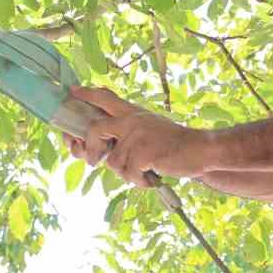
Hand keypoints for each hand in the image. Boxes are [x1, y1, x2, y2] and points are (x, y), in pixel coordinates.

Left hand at [64, 85, 212, 187]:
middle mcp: (131, 120)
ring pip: (113, 161)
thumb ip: (126, 129)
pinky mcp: (143, 153)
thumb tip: (99, 146)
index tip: (72, 92)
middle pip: (94, 129)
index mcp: (132, 112)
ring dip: (126, 172)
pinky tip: (150, 176)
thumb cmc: (172, 142)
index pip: (104, 97)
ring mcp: (137, 136)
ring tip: (144, 170)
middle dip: (89, 148)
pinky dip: (138, 180)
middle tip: (91, 160)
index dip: (86, 94)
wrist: (200, 149)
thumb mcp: (149, 125)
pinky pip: (128, 173)